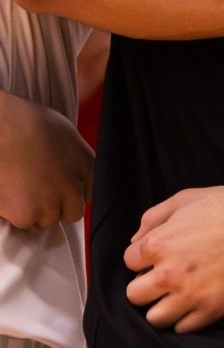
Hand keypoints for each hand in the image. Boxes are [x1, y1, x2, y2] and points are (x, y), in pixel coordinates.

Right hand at [0, 92, 90, 228]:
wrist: (2, 128)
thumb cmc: (30, 124)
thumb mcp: (68, 138)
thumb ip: (75, 162)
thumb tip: (71, 174)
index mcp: (89, 170)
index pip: (90, 194)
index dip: (73, 192)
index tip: (59, 185)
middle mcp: (74, 191)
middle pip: (72, 213)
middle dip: (57, 205)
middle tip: (37, 189)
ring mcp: (51, 205)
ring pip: (46, 220)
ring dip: (35, 211)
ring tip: (19, 189)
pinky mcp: (26, 214)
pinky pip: (23, 222)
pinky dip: (14, 214)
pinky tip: (8, 195)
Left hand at [124, 186, 223, 331]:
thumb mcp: (187, 198)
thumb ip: (153, 217)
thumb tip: (136, 240)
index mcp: (157, 245)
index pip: (129, 261)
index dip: (143, 257)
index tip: (159, 256)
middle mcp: (167, 274)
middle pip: (134, 295)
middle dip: (146, 285)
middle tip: (165, 278)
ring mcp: (189, 295)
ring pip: (155, 318)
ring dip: (162, 307)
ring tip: (177, 297)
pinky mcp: (211, 310)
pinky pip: (184, 328)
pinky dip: (186, 319)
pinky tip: (196, 304)